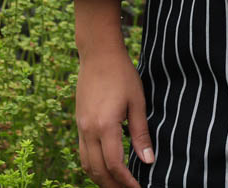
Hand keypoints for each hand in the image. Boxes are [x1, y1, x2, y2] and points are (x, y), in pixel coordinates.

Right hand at [76, 45, 153, 187]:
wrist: (98, 54)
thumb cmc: (121, 74)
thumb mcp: (137, 102)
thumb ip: (141, 133)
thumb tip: (148, 161)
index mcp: (105, 125)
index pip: (114, 165)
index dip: (127, 181)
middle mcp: (88, 130)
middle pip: (97, 170)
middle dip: (113, 185)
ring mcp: (80, 127)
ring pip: (86, 164)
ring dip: (100, 179)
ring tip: (117, 185)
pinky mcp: (79, 122)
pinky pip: (82, 152)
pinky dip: (92, 165)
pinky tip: (105, 167)